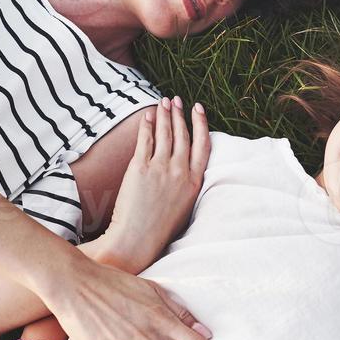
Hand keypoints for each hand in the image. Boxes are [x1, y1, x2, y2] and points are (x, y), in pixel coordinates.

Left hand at [103, 96, 209, 263]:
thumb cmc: (159, 228)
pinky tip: (147, 116)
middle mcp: (179, 171)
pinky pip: (145, 140)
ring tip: (163, 101)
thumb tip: (182, 165)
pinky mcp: (140, 168)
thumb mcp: (183, 205)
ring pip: (165, 133)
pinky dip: (147, 125)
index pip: (203, 144)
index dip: (201, 123)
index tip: (198, 108)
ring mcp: (160, 168)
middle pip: (182, 134)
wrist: (137, 239)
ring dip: (165, 114)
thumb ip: (185, 183)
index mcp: (194, 181)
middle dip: (180, 113)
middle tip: (176, 100)